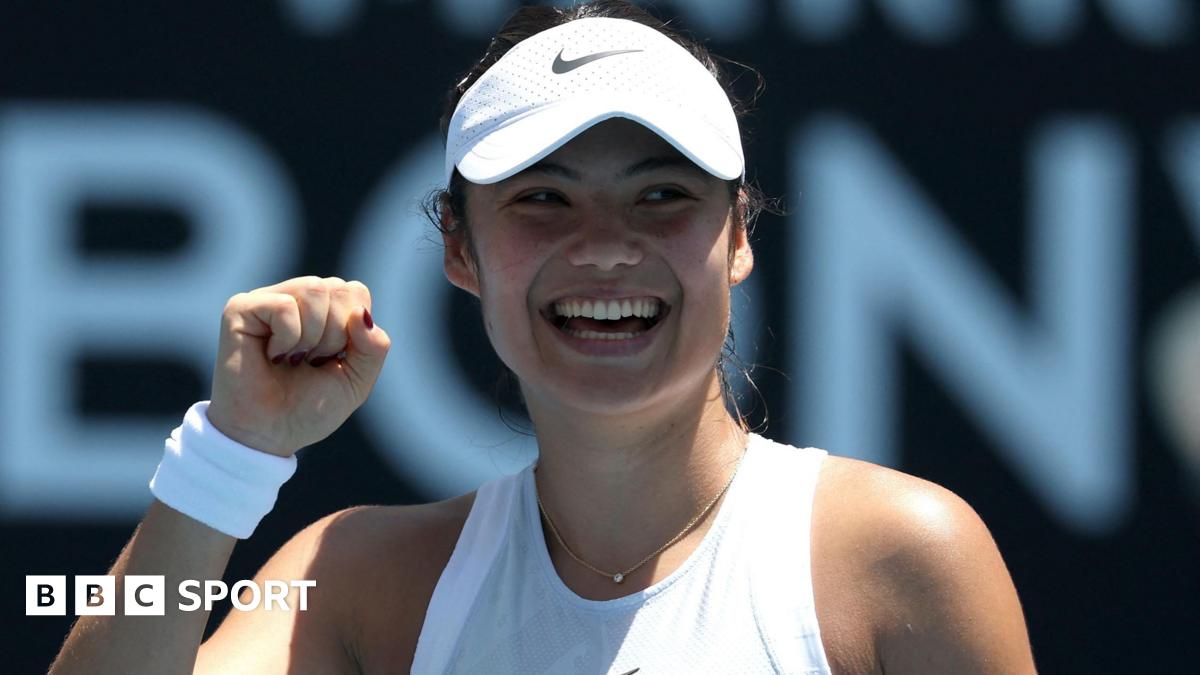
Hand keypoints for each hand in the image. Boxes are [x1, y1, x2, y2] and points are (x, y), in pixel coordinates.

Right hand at [206, 276, 390, 456]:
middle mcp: (295, 298)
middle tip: (310, 362)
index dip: (353, 330)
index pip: (356, 291)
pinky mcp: (240, 309)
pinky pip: (284, 306)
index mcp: (323, 309)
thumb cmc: (308, 408)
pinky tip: (272, 356)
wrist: (268, 436)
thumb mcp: (357, 379)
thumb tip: (360, 313)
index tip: (330, 360)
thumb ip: (374, 347)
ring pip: (313, 289)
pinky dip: (288, 338)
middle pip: (338, 287)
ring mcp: (267, 300)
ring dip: (312, 336)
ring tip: (292, 359)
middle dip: (334, 335)